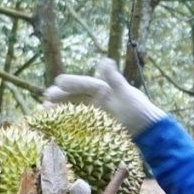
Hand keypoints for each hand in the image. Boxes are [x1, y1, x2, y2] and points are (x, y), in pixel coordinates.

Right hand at [44, 57, 165, 137]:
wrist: (148, 132)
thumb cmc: (139, 111)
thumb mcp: (126, 93)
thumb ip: (113, 78)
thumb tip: (104, 60)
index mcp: (105, 89)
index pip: (85, 84)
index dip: (72, 82)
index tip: (57, 82)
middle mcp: (98, 98)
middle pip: (76, 95)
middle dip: (60, 95)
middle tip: (46, 97)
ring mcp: (96, 112)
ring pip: (73, 107)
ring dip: (59, 108)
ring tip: (44, 110)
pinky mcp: (94, 124)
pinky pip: (77, 121)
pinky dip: (66, 120)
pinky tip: (54, 123)